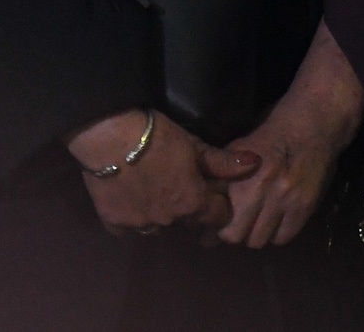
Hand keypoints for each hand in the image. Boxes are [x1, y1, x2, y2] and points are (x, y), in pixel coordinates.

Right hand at [69, 108, 258, 235]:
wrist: (107, 135)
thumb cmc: (155, 136)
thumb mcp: (193, 144)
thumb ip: (223, 161)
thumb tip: (256, 163)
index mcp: (195, 203)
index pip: (218, 216)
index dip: (215, 202)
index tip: (205, 188)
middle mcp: (172, 220)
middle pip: (187, 221)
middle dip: (185, 208)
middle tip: (172, 185)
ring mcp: (142, 224)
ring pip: (157, 227)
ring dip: (157, 214)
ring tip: (147, 191)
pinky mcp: (115, 222)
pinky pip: (125, 229)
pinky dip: (127, 218)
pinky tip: (124, 200)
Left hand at [218, 23, 363, 247]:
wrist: (310, 127)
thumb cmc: (269, 135)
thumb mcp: (237, 149)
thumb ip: (223, 174)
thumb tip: (204, 198)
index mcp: (236, 175)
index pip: (217, 215)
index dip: (212, 225)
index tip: (211, 226)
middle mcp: (257, 190)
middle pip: (237, 235)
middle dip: (232, 235)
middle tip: (232, 229)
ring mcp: (282, 201)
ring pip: (260, 239)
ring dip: (255, 236)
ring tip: (253, 227)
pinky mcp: (304, 208)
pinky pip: (284, 237)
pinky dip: (276, 235)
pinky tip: (274, 224)